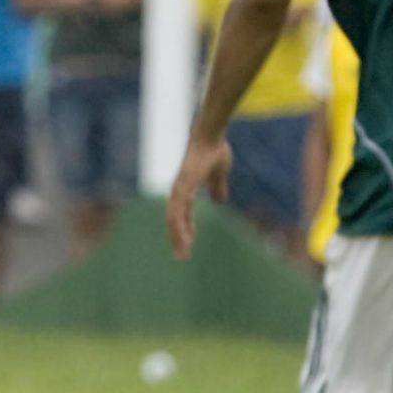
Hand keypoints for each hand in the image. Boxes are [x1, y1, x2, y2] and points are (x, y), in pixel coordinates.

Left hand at [166, 136, 233, 258]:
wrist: (209, 136)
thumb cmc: (213, 151)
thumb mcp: (218, 174)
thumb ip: (217, 187)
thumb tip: (219, 200)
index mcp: (186, 190)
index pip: (183, 215)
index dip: (185, 229)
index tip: (189, 244)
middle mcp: (179, 191)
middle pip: (174, 220)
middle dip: (178, 238)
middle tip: (182, 256)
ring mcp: (179, 188)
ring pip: (174, 218)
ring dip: (177, 236)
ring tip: (182, 252)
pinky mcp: (183, 186)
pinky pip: (179, 209)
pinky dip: (180, 223)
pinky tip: (184, 236)